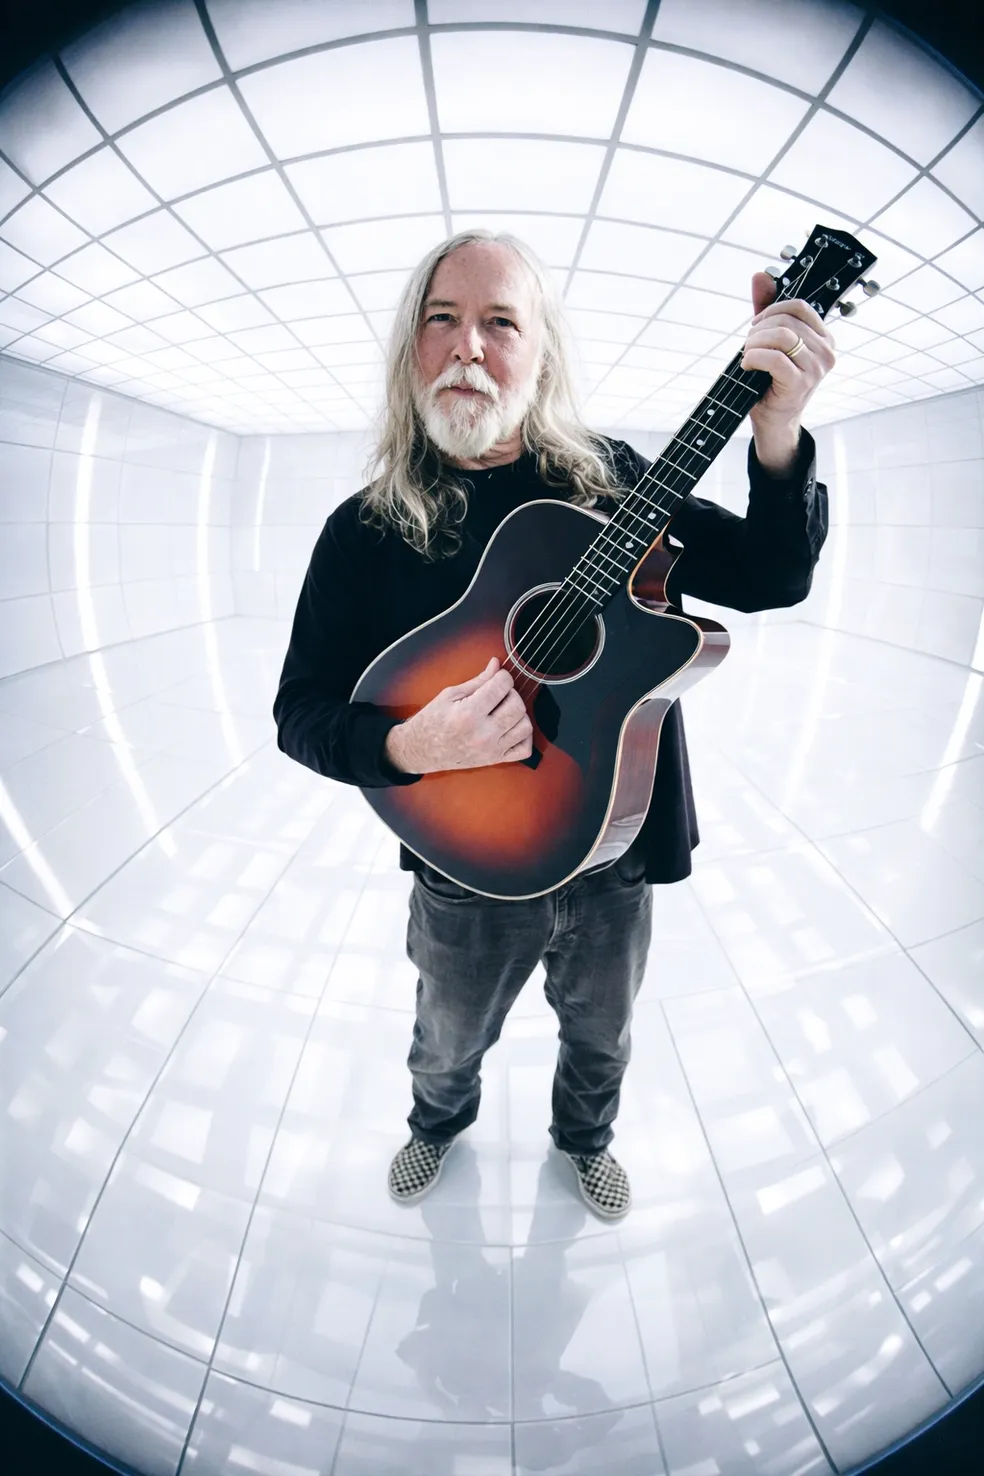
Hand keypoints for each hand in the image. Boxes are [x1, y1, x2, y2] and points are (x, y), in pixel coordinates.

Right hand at [385, 657, 533, 773]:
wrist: (421, 750)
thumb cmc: (432, 721)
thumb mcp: (450, 695)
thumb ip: (478, 681)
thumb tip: (497, 664)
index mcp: (468, 714)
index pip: (502, 686)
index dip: (502, 676)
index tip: (497, 677)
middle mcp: (482, 734)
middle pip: (517, 705)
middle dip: (512, 693)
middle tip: (499, 693)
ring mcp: (491, 749)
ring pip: (525, 726)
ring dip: (519, 713)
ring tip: (504, 709)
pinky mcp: (495, 759)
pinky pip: (525, 749)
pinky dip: (523, 736)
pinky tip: (511, 727)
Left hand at [741, 271, 835, 456]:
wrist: (773, 420)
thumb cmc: (771, 380)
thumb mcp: (769, 340)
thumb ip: (766, 308)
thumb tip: (760, 275)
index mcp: (825, 338)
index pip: (799, 306)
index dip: (771, 310)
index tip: (756, 326)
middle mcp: (827, 352)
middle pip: (786, 320)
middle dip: (758, 330)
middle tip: (748, 346)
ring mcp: (816, 368)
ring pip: (780, 336)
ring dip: (754, 344)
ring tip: (747, 356)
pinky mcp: (801, 383)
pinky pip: (774, 358)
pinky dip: (753, 358)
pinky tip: (747, 366)